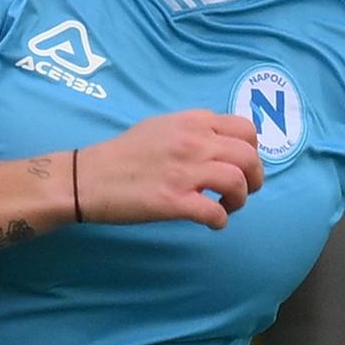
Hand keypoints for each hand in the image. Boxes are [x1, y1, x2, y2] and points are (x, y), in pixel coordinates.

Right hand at [71, 112, 265, 229]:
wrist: (89, 177)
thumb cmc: (122, 153)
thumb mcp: (161, 126)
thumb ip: (193, 130)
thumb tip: (217, 143)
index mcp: (193, 122)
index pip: (245, 129)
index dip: (252, 150)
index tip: (243, 164)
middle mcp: (194, 142)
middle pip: (248, 157)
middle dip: (254, 178)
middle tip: (244, 191)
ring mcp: (185, 172)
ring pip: (238, 182)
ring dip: (240, 199)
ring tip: (227, 206)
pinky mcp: (174, 201)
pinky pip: (214, 212)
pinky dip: (220, 220)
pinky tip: (212, 222)